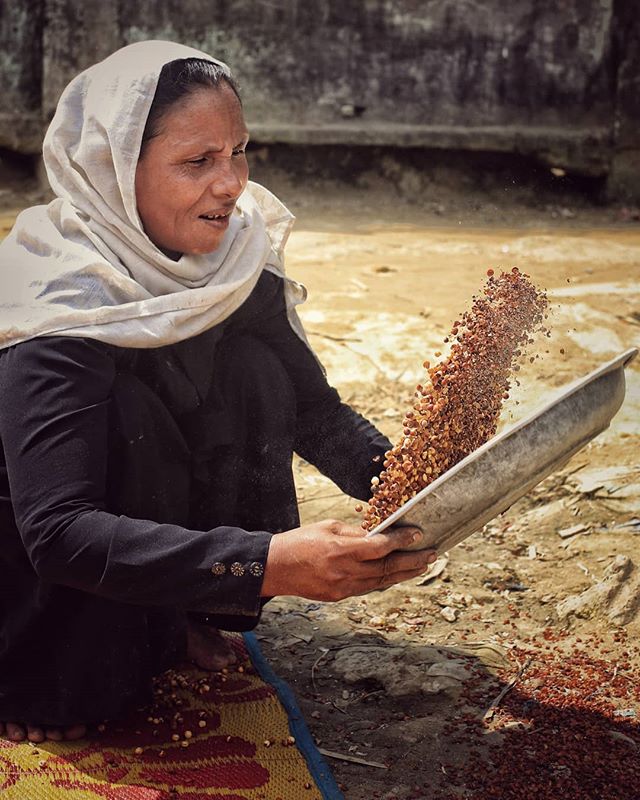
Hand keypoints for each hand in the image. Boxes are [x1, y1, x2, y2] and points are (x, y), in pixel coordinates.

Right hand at [261, 518, 436, 601]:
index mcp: (340, 550)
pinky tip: (397, 574)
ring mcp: (343, 587)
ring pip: (381, 582)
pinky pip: (368, 588)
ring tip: (422, 565)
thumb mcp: (328, 527)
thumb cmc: (299, 541)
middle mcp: (344, 571)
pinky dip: (385, 581)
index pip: (379, 547)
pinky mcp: (339, 597)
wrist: (274, 568)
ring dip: (404, 573)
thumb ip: (355, 533)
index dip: (400, 541)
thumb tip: (378, 535)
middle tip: (432, 554)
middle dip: (412, 561)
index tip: (418, 535)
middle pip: (387, 568)